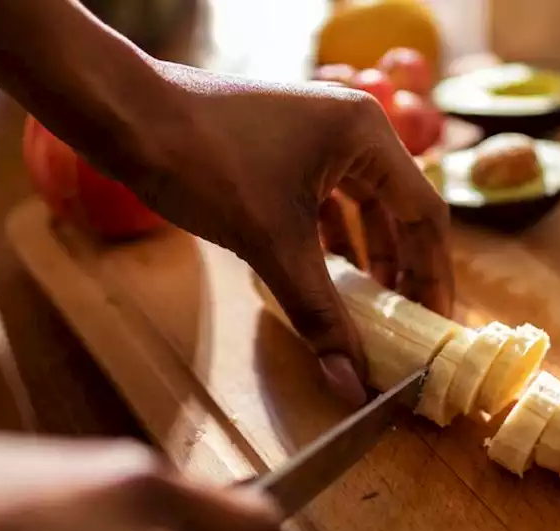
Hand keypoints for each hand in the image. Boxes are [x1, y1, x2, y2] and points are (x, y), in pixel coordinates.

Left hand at [115, 62, 454, 405]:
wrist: (124, 118)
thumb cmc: (203, 162)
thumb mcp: (271, 244)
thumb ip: (319, 315)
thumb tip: (351, 383)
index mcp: (367, 135)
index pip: (426, 215)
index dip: (434, 277)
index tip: (435, 326)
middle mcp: (352, 128)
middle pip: (399, 212)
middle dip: (403, 272)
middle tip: (409, 327)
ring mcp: (318, 136)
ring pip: (362, 209)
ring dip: (368, 261)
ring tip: (373, 314)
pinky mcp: (286, 149)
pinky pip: (327, 203)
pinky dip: (332, 245)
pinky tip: (328, 282)